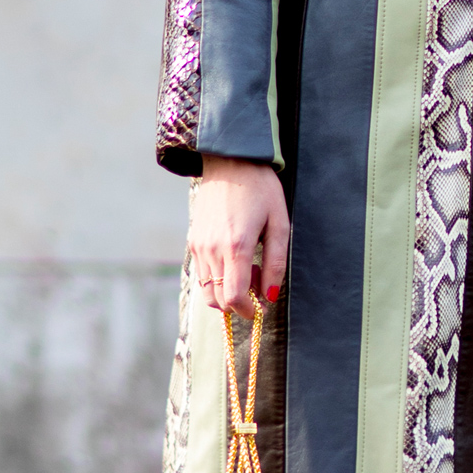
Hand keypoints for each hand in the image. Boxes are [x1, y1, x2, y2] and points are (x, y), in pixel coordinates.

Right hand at [188, 158, 289, 315]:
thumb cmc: (261, 190)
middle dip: (238, 302)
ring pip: (207, 289)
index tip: (261, 308)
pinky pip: (202, 273)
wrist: (230, 162)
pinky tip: (234, 258)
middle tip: (258, 282)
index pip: (233, 298)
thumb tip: (270, 296)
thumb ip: (276, 263)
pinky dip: (217, 277)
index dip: (247, 311)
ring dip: (227, 290)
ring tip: (248, 267)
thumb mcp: (279, 224)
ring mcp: (199, 246)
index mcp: (235, 247)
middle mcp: (212, 249)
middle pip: (217, 300)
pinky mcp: (193, 240)